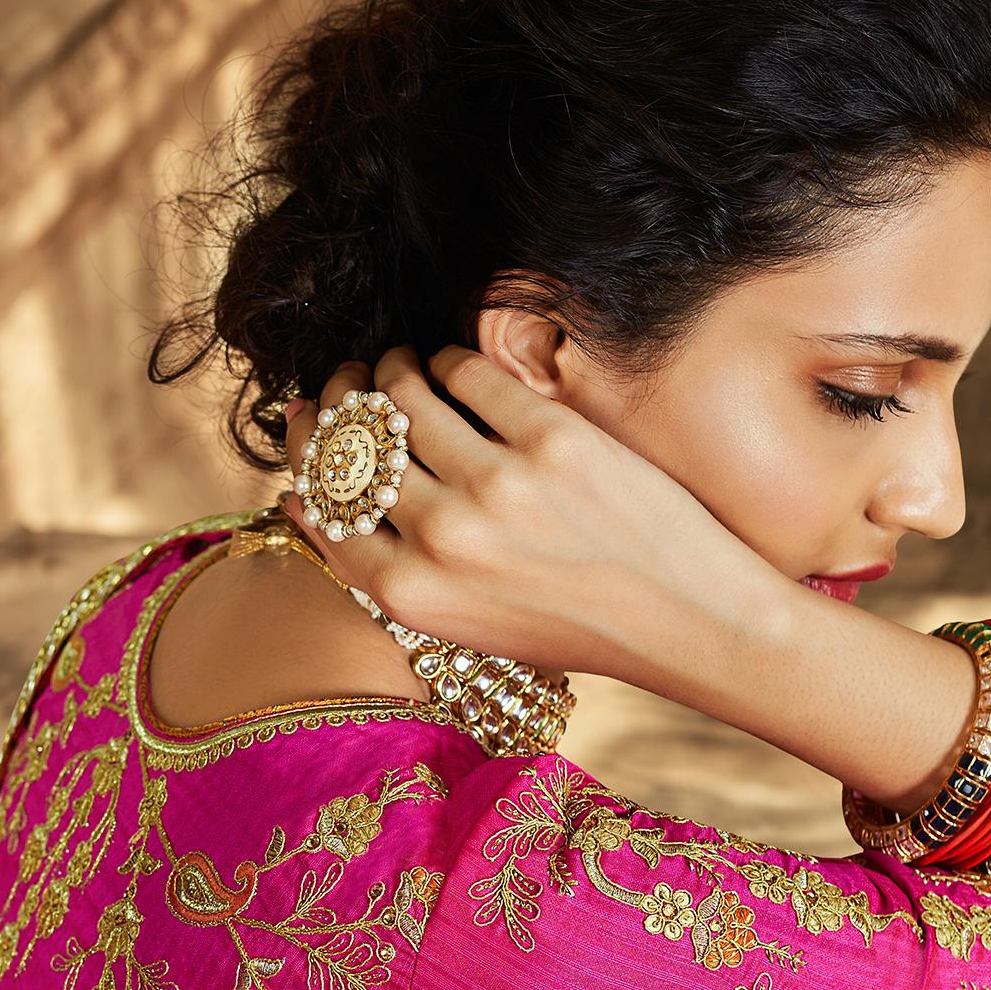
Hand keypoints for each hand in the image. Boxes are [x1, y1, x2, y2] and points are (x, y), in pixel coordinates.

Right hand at [280, 344, 771, 684]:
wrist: (687, 620)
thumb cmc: (574, 626)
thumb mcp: (465, 627)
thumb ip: (391, 574)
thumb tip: (306, 504)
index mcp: (414, 596)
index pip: (322, 507)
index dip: (304, 456)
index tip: (306, 424)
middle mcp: (443, 541)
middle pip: (354, 446)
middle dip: (341, 403)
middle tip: (351, 381)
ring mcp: (496, 485)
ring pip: (402, 397)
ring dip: (391, 371)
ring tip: (400, 365)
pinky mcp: (550, 438)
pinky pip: (468, 373)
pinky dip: (449, 362)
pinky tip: (455, 367)